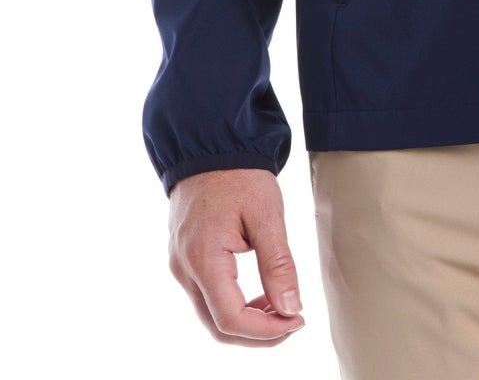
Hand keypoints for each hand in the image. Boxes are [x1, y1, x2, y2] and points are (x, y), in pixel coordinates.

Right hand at [168, 167, 306, 342]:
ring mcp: (180, 265)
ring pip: (210, 315)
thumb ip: (278, 264)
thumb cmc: (239, 174)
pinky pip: (205, 296)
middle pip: (217, 327)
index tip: (297, 320)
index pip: (231, 320)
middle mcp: (184, 269)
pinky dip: (233, 304)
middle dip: (258, 334)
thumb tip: (291, 307)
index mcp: (203, 259)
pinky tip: (259, 294)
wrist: (209, 144)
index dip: (266, 331)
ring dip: (246, 321)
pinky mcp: (183, 258)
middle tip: (293, 321)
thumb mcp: (266, 214)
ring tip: (280, 306)